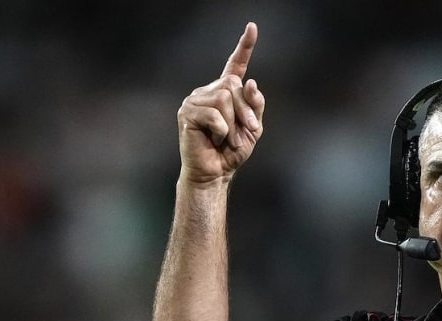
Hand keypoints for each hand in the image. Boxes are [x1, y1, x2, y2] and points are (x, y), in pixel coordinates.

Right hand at [177, 22, 265, 184]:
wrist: (216, 172)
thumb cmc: (232, 151)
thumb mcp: (253, 128)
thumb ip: (255, 105)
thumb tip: (250, 83)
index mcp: (226, 93)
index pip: (235, 65)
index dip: (245, 47)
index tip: (252, 27)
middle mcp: (209, 91)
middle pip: (233, 86)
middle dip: (245, 111)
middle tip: (247, 131)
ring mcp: (195, 100)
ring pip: (224, 99)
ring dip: (233, 123)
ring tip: (226, 138)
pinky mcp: (187, 113)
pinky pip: (214, 114)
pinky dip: (221, 130)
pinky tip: (214, 138)